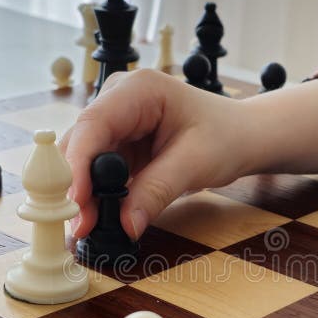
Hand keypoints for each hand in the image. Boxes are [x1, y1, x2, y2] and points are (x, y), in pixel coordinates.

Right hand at [60, 69, 253, 239]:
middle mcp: (119, 100)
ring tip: (89, 227)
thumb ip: (157, 191)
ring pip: (84, 160)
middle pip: (82, 143)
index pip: (95, 124)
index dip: (79, 164)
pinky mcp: (118, 144)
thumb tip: (125, 224)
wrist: (241, 137)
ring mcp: (116, 122)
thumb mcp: (195, 164)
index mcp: (139, 90)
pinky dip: (97, 195)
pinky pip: (98, 171)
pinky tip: (99, 219)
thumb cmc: (225, 136)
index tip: (76, 201)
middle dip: (78, 185)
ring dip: (85, 194)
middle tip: (81, 226)